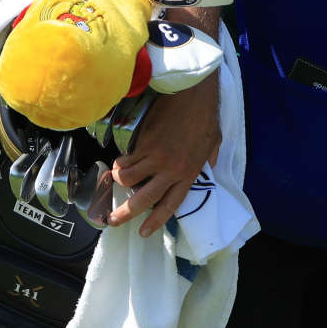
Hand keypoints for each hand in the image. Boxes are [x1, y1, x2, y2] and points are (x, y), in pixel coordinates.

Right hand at [105, 78, 219, 237]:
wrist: (192, 95)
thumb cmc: (206, 116)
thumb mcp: (213, 143)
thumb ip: (209, 158)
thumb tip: (209, 164)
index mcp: (189, 174)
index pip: (170, 205)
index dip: (155, 221)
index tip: (143, 232)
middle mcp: (170, 171)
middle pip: (143, 200)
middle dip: (125, 213)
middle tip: (112, 220)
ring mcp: (155, 157)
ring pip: (127, 180)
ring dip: (119, 181)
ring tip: (118, 177)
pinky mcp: (144, 143)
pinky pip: (125, 160)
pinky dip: (119, 162)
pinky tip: (119, 160)